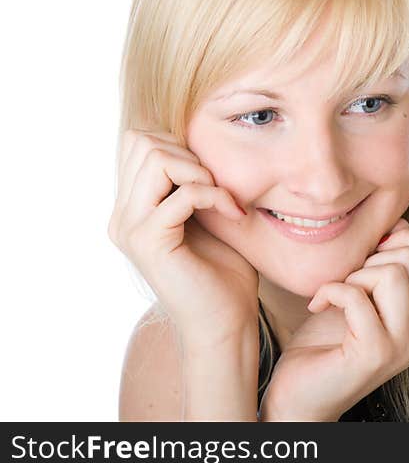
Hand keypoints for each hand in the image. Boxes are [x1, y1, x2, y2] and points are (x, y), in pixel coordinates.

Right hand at [107, 129, 258, 348]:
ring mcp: (131, 229)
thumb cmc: (223, 271)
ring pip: (154, 159)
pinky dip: (214, 194)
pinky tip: (233, 213)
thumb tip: (194, 140)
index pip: (137, 141)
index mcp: (131, 207)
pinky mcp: (151, 242)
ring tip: (222, 197)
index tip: (209, 175)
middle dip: (188, 153)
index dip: (179, 145)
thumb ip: (188, 181)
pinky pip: (183, 193)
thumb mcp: (203, 215)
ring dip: (199, 171)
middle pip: (141, 142)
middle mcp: (122, 216)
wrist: (226, 322)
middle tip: (216, 186)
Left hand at [259, 218, 408, 420]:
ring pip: (393, 274)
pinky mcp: (375, 353)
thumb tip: (400, 222)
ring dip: (355, 275)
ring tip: (338, 293)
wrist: (302, 392)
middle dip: (372, 257)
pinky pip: (357, 296)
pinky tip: (317, 303)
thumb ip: (387, 261)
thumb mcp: (364, 291)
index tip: (378, 251)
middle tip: (350, 279)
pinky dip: (330, 290)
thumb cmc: (330, 339)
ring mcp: (404, 345)